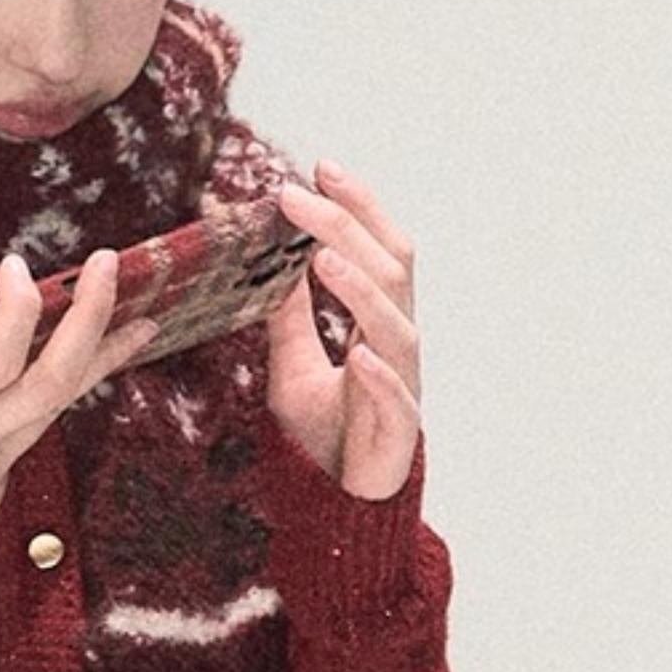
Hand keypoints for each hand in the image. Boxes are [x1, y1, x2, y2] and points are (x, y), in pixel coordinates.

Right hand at [0, 249, 159, 524]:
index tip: (15, 267)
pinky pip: (39, 429)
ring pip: (54, 409)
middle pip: (46, 387)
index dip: (17, 307)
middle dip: (89, 320)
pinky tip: (107, 352)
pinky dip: (69, 384)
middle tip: (111, 267)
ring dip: (99, 355)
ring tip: (138, 314)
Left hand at [269, 164, 422, 499]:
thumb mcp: (292, 370)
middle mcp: (397, 344)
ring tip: (321, 257)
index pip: (379, 248)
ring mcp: (402, 386)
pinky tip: (358, 357)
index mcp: (378, 323)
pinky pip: (395, 398)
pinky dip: (378, 375)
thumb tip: (269, 269)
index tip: (321, 167)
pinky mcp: (397, 432)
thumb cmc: (327, 436)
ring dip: (360, 289)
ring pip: (397, 326)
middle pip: (391, 269)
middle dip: (348, 225)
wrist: (345, 505)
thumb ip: (288, 322)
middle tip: (299, 194)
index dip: (357, 206)